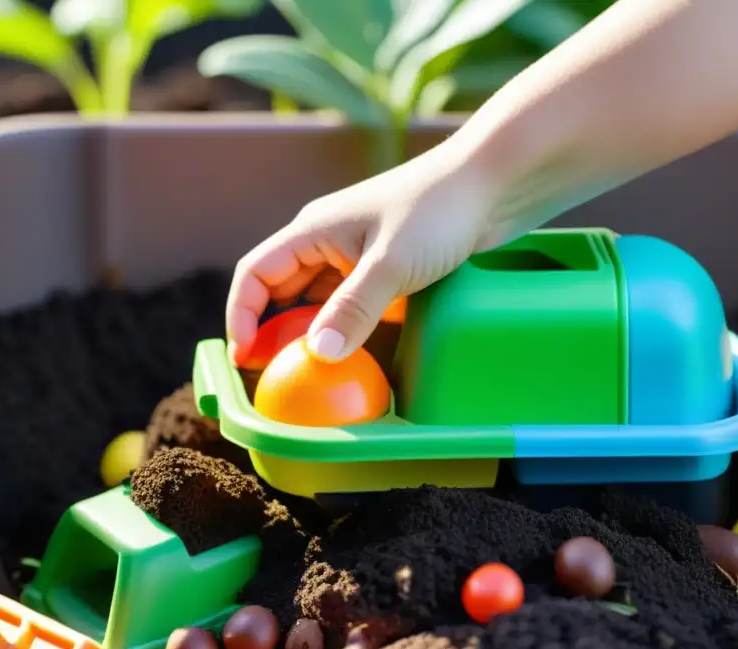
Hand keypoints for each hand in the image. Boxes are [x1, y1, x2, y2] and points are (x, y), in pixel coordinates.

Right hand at [225, 144, 502, 364]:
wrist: (495, 181)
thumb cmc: (440, 211)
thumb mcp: (391, 265)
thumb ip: (353, 309)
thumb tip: (317, 355)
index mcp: (313, 231)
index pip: (255, 274)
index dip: (242, 317)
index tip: (244, 359)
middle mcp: (329, 242)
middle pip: (282, 291)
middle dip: (273, 332)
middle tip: (276, 377)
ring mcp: (360, 255)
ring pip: (319, 300)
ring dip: (312, 333)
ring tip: (311, 373)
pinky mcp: (390, 268)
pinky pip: (354, 303)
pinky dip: (347, 329)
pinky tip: (356, 356)